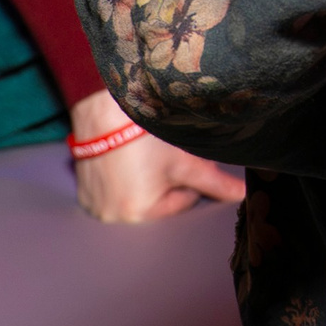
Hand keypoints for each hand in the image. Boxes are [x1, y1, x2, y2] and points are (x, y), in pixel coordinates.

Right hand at [67, 91, 245, 223]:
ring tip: (142, 156)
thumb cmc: (145, 134)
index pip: (182, 203)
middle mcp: (113, 217)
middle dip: (166, 182)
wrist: (102, 108)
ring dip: (143, 181)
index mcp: (140, 214)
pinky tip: (124, 158)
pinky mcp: (83, 193)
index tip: (182, 157)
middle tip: (163, 156)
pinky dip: (121, 179)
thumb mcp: (186, 160)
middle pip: (158, 203)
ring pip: (136, 197)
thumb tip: (243, 196)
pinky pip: (111, 192)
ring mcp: (94, 206)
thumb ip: (216, 183)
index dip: (188, 178)